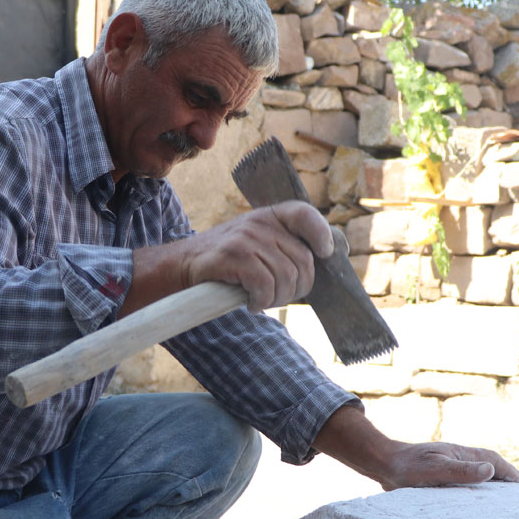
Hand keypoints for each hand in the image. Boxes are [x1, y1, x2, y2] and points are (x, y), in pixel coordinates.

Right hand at [181, 201, 333, 310]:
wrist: (182, 266)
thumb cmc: (228, 263)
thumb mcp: (259, 244)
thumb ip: (289, 246)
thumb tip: (336, 252)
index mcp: (270, 216)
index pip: (304, 214)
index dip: (321, 234)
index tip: (324, 254)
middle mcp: (259, 222)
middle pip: (302, 260)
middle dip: (296, 288)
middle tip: (277, 297)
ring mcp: (246, 237)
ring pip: (285, 276)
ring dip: (277, 299)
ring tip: (262, 300)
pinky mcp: (232, 255)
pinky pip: (264, 284)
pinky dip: (261, 301)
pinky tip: (250, 303)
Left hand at [376, 441, 518, 490]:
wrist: (384, 465)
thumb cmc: (408, 466)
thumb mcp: (435, 469)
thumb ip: (461, 470)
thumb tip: (490, 470)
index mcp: (461, 454)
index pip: (493, 461)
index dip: (510, 473)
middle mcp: (459, 459)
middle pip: (489, 468)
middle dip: (505, 479)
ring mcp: (450, 468)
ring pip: (477, 477)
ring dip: (491, 487)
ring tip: (504, 504)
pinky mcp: (441, 479)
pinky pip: (465, 485)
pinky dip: (476, 493)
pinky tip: (476, 506)